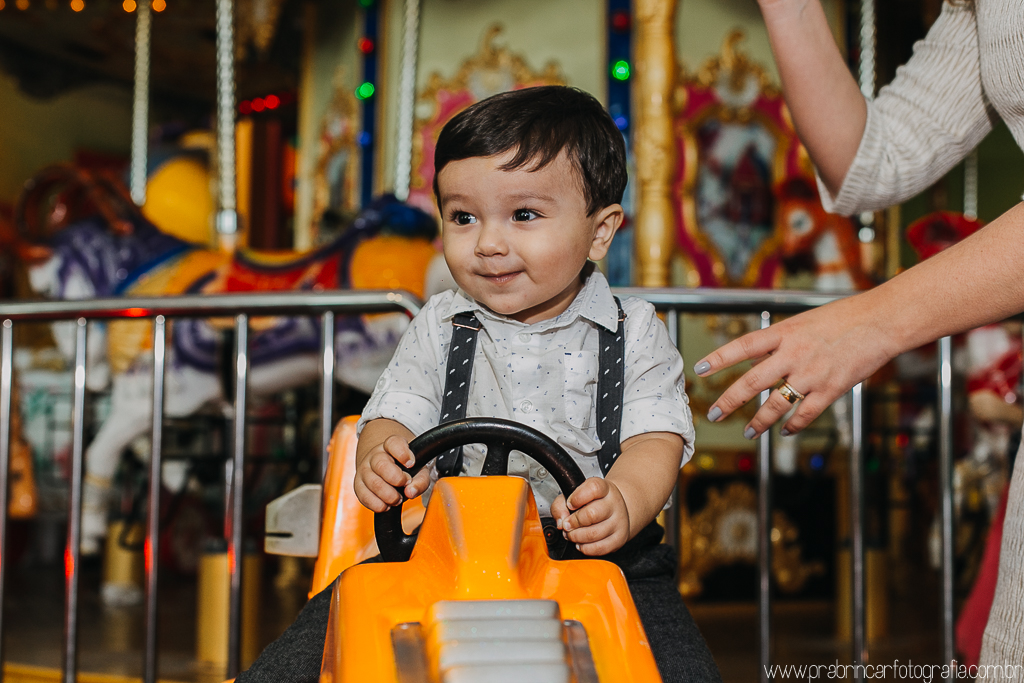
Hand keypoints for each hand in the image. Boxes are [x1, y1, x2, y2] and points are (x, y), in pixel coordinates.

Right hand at [353, 435, 430, 512]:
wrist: (386, 467)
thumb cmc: (404, 468)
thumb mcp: (419, 469)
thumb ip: (420, 480)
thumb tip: (410, 492)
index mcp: (391, 445)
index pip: (393, 443)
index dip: (403, 454)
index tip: (411, 463)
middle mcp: (375, 455)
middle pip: (381, 465)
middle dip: (396, 479)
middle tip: (406, 484)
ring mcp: (365, 469)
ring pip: (373, 482)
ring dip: (389, 495)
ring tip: (398, 498)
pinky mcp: (358, 485)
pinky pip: (364, 496)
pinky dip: (377, 504)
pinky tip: (386, 505)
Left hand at [550, 477, 630, 555]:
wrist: (616, 510)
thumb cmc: (593, 502)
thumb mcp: (575, 495)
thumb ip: (561, 505)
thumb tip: (560, 522)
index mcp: (604, 488)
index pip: (593, 488)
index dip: (577, 498)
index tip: (570, 504)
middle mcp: (614, 503)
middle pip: (592, 514)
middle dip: (573, 522)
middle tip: (567, 525)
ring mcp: (619, 521)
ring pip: (594, 534)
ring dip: (577, 537)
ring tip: (572, 534)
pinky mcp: (620, 538)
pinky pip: (600, 548)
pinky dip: (585, 548)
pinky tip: (581, 543)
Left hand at [696, 295, 894, 438]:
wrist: (881, 321)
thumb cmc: (844, 317)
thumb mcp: (803, 321)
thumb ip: (779, 340)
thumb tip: (755, 356)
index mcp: (785, 332)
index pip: (743, 346)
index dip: (719, 357)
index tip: (700, 368)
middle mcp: (793, 354)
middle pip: (752, 382)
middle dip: (729, 401)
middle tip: (714, 414)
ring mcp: (812, 374)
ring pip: (776, 404)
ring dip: (759, 421)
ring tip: (748, 431)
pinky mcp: (831, 389)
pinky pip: (806, 413)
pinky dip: (793, 425)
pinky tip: (784, 431)